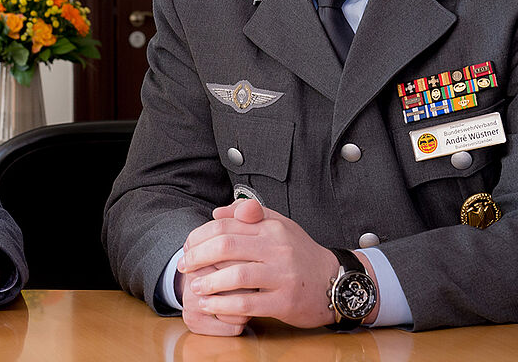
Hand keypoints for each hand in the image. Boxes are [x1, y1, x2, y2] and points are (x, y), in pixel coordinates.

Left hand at [178, 198, 350, 328]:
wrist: (334, 281)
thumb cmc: (299, 253)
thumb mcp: (278, 225)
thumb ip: (248, 216)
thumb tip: (216, 213)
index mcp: (271, 227)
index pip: (226, 225)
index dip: (199, 236)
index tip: (187, 247)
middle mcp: (277, 248)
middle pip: (226, 247)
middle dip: (197, 257)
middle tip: (183, 266)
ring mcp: (283, 276)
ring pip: (236, 276)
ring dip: (208, 282)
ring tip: (195, 287)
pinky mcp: (285, 302)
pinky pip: (247, 304)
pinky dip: (223, 305)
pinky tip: (211, 305)